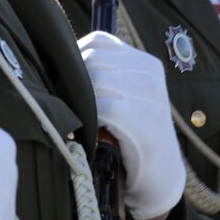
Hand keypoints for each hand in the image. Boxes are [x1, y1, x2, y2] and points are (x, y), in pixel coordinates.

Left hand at [79, 31, 183, 219]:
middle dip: (74, 81)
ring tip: (79, 118)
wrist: (161, 177)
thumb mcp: (128, 96)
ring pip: (96, 82)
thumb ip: (105, 76)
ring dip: (80, 101)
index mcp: (146, 63)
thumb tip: (58, 60)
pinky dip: (89, 120)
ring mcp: (151, 99)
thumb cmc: (134, 135)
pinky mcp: (145, 125)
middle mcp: (151, 75)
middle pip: (93, 60)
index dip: (76, 59)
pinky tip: (89, 132)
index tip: (68, 83)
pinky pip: (103, 109)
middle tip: (68, 105)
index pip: (98, 42)